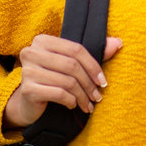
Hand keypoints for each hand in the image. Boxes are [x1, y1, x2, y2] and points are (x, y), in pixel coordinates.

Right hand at [3, 35, 123, 130]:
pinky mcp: (27, 89)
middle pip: (72, 65)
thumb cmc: (53, 79)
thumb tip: (118, 42)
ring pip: (67, 81)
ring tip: (89, 104)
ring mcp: (27, 71)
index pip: (76, 49)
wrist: (28, 103)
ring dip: (82, 96)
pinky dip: (70, 101)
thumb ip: (92, 54)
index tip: (104, 82)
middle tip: (98, 97)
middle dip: (89, 83)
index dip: (93, 66)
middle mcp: (31, 52)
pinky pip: (58, 93)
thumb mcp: (71, 64)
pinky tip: (73, 105)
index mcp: (43, 40)